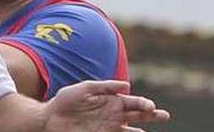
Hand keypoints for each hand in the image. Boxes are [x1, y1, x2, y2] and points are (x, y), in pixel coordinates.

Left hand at [45, 80, 169, 131]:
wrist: (50, 118)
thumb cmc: (66, 100)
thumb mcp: (84, 88)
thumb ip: (105, 86)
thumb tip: (127, 86)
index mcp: (111, 100)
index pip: (133, 101)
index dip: (143, 103)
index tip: (150, 106)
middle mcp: (113, 114)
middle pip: (137, 115)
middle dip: (152, 115)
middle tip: (164, 116)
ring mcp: (108, 127)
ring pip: (131, 130)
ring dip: (140, 131)